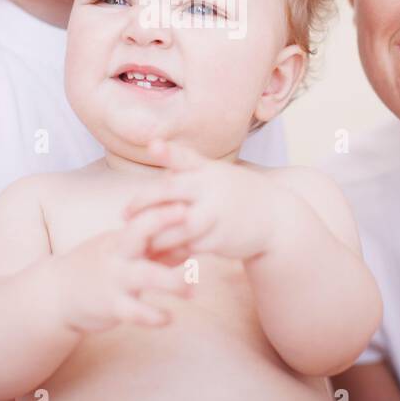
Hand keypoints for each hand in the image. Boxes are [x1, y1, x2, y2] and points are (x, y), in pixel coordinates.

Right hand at [51, 203, 193, 332]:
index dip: (164, 210)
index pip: (143, 217)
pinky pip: (135, 312)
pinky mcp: (112, 306)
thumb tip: (192, 242)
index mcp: (121, 238)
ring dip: (171, 281)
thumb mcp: (122, 252)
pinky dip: (153, 316)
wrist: (57, 293)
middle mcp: (118, 254)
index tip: (189, 202)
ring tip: (192, 289)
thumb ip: (156, 248)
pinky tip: (169, 318)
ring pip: (144, 276)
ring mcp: (114, 279)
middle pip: (139, 234)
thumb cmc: (98, 267)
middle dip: (163, 225)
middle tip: (193, 221)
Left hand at [122, 139, 280, 264]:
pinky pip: (187, 246)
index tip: (153, 146)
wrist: (275, 219)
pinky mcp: (219, 238)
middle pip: (169, 192)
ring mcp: (215, 213)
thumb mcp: (217, 174)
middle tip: (124, 214)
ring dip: (154, 233)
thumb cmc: (237, 194)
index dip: (168, 151)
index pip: (185, 157)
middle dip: (142, 202)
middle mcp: (210, 188)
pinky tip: (159, 254)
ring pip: (175, 224)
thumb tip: (156, 158)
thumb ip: (188, 169)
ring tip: (137, 239)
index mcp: (208, 170)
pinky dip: (171, 251)